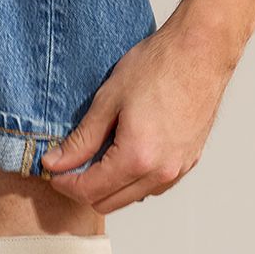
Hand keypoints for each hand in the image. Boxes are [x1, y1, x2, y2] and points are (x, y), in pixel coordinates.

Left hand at [41, 0, 254, 212]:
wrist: (201, 51)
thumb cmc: (158, 66)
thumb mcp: (108, 100)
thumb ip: (81, 140)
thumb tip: (55, 163)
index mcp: (137, 157)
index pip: (89, 191)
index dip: (64, 184)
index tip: (53, 169)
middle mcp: (160, 173)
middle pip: (108, 203)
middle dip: (83, 189)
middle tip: (69, 164)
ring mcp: (177, 170)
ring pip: (131, 197)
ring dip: (109, 186)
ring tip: (97, 155)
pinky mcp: (188, 163)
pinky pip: (152, 186)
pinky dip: (132, 179)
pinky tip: (124, 153)